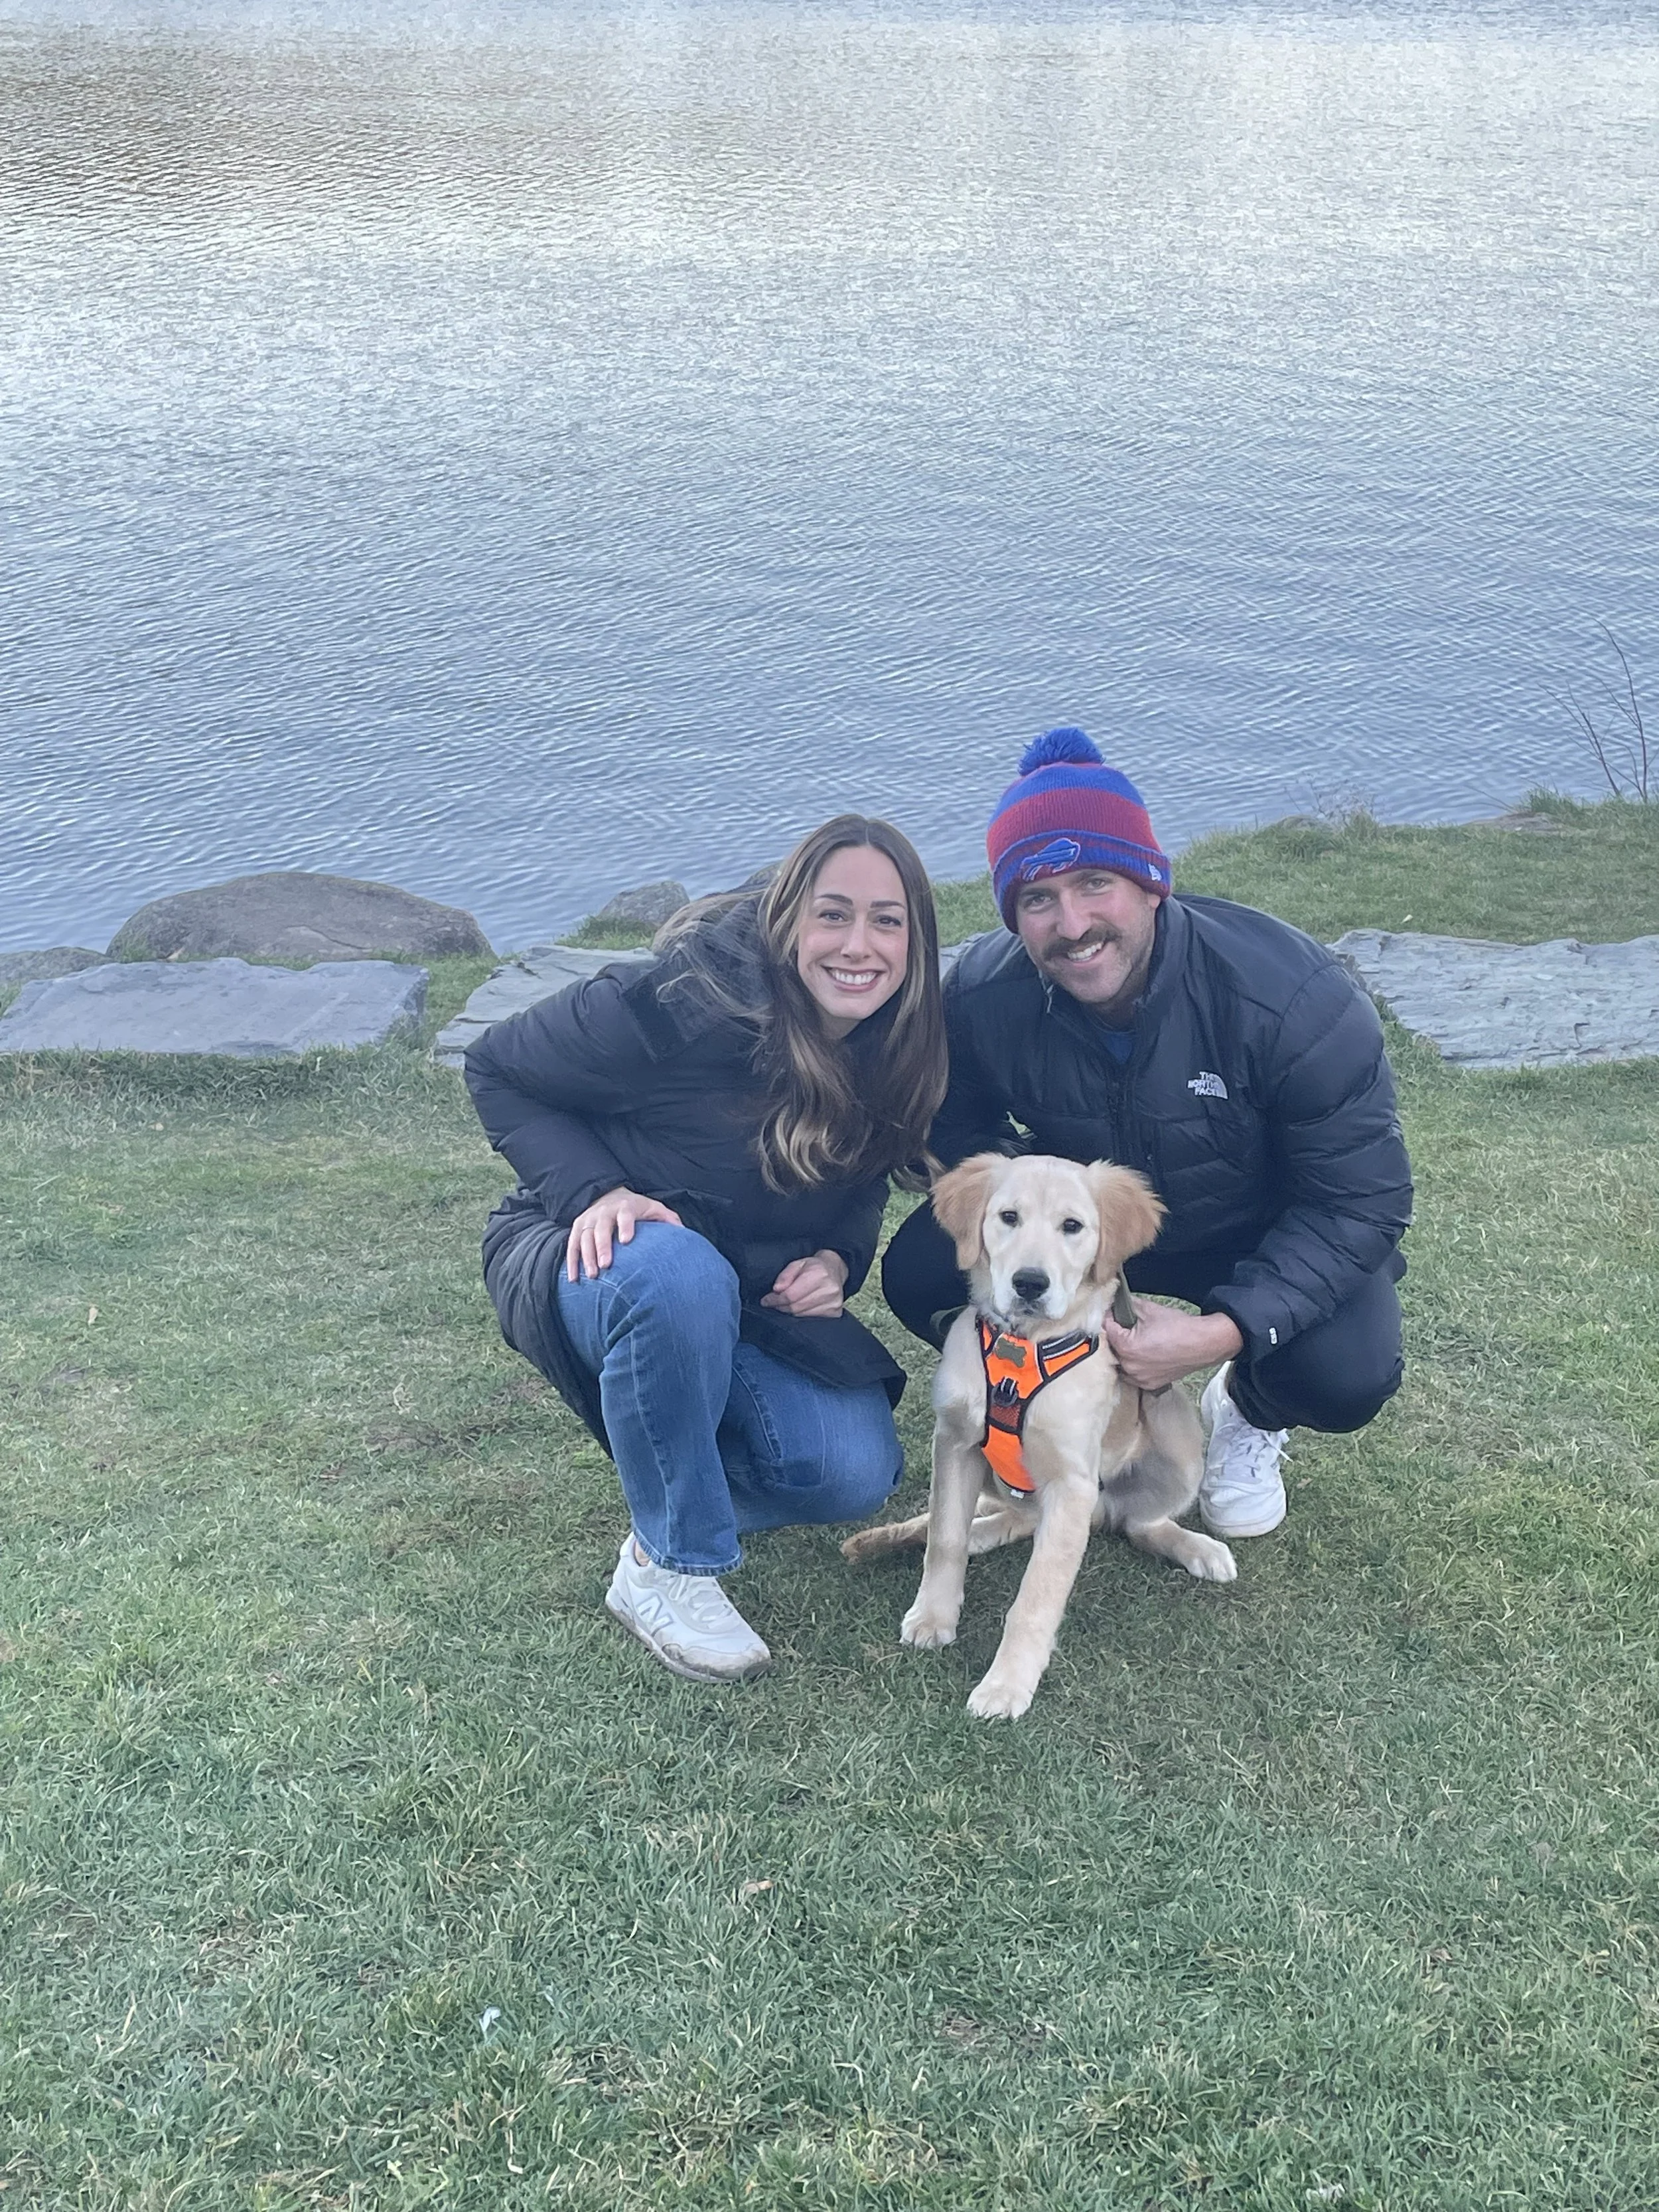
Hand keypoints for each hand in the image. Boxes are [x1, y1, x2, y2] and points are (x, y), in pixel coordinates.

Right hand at [565, 1187, 682, 1279]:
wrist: (609, 1196)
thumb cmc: (636, 1208)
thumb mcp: (654, 1208)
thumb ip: (667, 1219)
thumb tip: (683, 1234)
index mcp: (625, 1207)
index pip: (625, 1215)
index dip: (625, 1226)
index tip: (627, 1240)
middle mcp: (604, 1212)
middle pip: (601, 1229)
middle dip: (602, 1247)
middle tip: (605, 1265)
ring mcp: (588, 1220)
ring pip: (584, 1238)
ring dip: (586, 1257)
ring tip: (591, 1276)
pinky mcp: (577, 1228)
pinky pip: (571, 1245)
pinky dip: (571, 1262)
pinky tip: (574, 1278)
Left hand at [761, 1249, 847, 1318]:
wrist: (835, 1270)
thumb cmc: (813, 1267)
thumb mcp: (797, 1264)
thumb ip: (785, 1275)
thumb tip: (776, 1290)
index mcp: (819, 1274)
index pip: (791, 1295)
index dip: (775, 1300)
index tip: (766, 1301)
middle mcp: (829, 1290)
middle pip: (796, 1307)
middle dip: (781, 1306)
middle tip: (773, 1303)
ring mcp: (834, 1303)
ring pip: (802, 1314)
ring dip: (790, 1311)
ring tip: (786, 1303)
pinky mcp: (835, 1312)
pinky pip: (811, 1319)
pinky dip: (801, 1314)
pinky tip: (799, 1307)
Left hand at [1102, 1299, 1242, 1392]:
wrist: (1204, 1343)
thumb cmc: (1179, 1328)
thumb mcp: (1149, 1310)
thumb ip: (1128, 1306)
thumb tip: (1117, 1303)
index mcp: (1126, 1348)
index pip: (1107, 1330)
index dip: (1110, 1318)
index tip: (1113, 1313)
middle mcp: (1130, 1367)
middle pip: (1111, 1349)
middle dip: (1115, 1336)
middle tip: (1123, 1325)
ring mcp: (1140, 1378)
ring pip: (1121, 1364)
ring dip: (1123, 1353)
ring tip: (1133, 1341)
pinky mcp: (1150, 1385)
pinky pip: (1133, 1376)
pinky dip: (1134, 1366)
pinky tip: (1142, 1355)